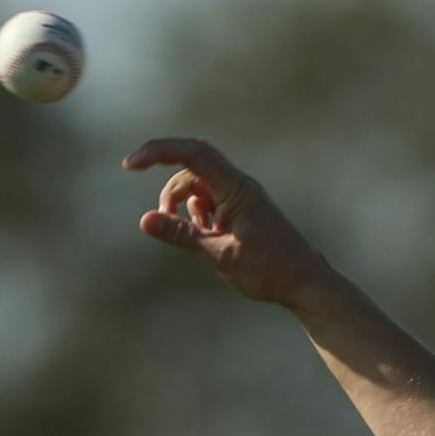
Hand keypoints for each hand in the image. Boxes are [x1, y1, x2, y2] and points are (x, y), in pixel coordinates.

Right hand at [122, 138, 329, 305]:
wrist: (304, 283)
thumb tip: (144, 220)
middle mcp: (238, 186)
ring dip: (183, 207)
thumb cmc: (269, 270)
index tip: (130, 165)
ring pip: (197, 187)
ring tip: (194, 238)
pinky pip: (208, 201)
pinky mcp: (239, 210)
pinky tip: (206, 238)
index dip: (158, 152)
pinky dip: (197, 216)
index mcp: (236, 189)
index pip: (192, 154)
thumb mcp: (219, 255)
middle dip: (170, 190)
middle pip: (190, 169)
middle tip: (161, 218)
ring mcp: (239, 197)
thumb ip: (181, 236)